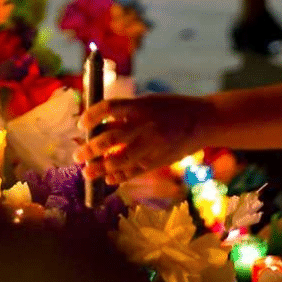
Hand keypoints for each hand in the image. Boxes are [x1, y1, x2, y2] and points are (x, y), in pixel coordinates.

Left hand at [73, 95, 214, 185]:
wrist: (203, 121)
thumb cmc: (171, 108)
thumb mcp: (148, 103)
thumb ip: (126, 114)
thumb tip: (97, 127)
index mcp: (140, 106)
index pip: (108, 108)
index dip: (91, 117)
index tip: (81, 125)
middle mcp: (145, 125)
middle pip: (109, 138)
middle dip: (89, 149)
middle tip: (77, 156)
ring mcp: (152, 145)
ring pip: (119, 159)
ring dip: (100, 168)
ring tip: (87, 172)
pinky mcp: (159, 160)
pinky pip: (135, 171)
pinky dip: (119, 176)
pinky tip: (108, 179)